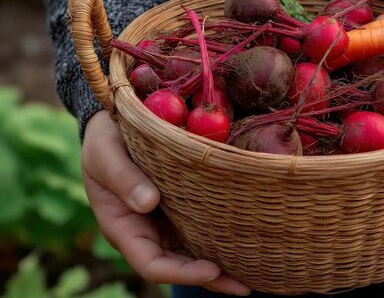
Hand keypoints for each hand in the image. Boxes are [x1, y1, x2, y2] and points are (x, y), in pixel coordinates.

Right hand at [82, 111, 250, 294]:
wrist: (113, 125)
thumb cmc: (104, 139)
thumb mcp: (105, 153)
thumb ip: (123, 177)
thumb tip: (148, 203)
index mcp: (124, 228)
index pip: (152, 264)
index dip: (182, 273)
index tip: (212, 269)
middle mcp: (146, 233)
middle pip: (179, 266)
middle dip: (211, 278)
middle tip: (246, 285)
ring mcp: (164, 224)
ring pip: (193, 253)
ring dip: (221, 265)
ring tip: (254, 272)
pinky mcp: (180, 209)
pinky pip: (201, 230)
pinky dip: (221, 239)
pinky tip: (246, 242)